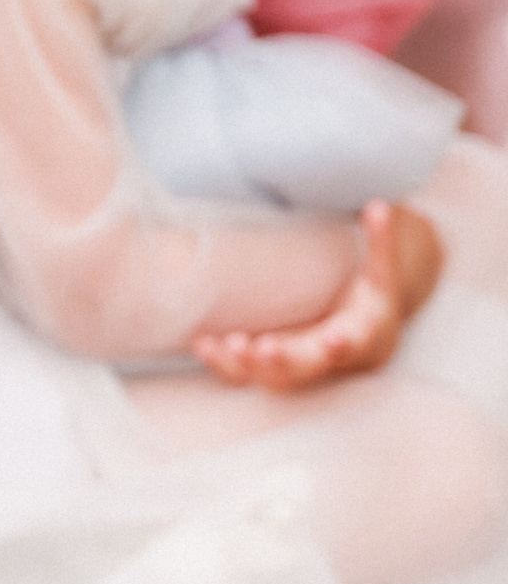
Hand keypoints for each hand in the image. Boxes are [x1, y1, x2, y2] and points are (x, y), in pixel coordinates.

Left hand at [195, 199, 443, 390]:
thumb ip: (382, 242)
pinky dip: (222, 363)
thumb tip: (381, 205)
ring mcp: (297, 367)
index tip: (334, 339)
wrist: (362, 337)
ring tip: (224, 345)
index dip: (343, 345)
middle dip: (284, 360)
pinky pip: (244, 374)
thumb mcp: (381, 273)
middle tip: (263, 348)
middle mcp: (326, 359)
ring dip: (246, 365)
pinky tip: (201, 343)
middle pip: (305, 368)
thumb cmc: (372, 300)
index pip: (353, 345)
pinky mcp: (271, 367)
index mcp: (360, 338)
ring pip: (271, 378)